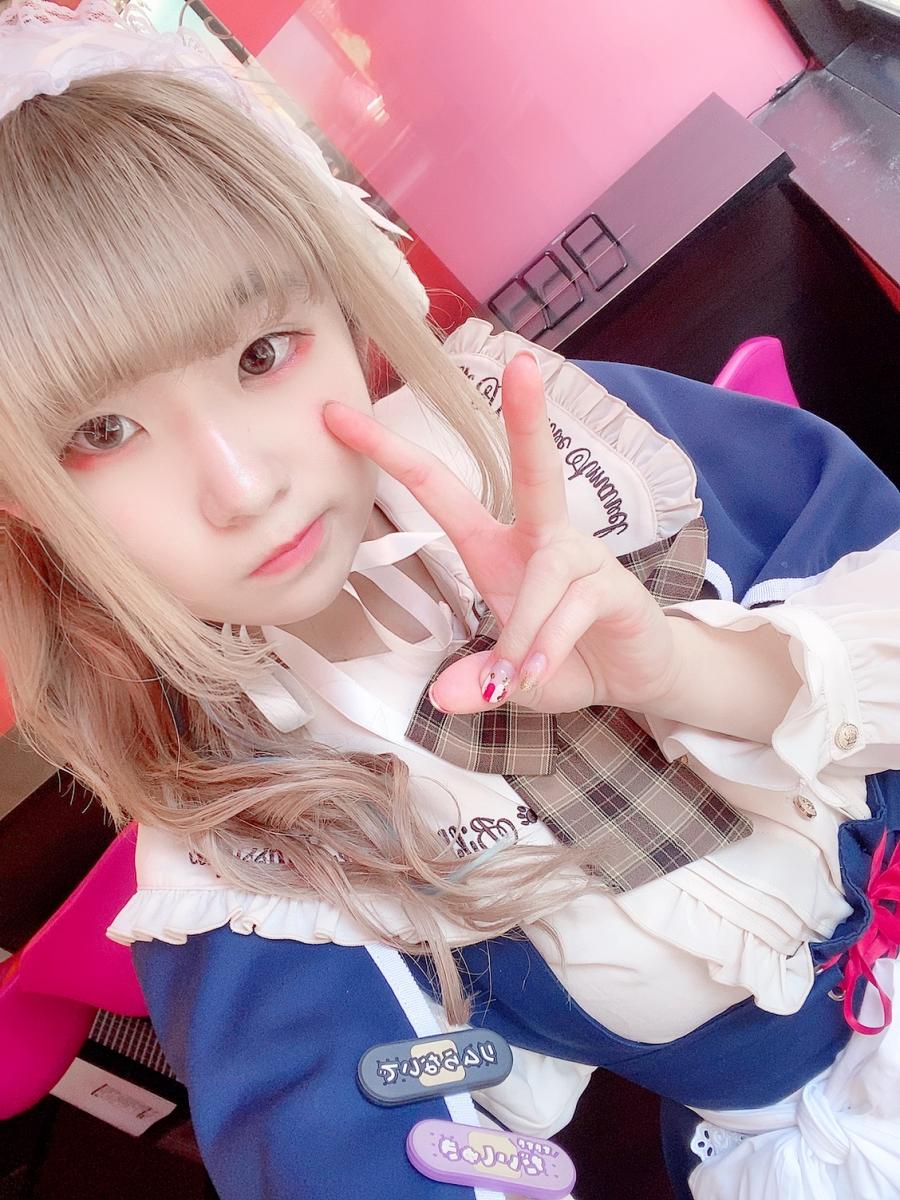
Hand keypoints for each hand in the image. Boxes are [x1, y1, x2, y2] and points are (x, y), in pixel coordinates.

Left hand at [323, 353, 679, 715]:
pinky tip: (536, 674)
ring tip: (515, 677)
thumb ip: (475, 683)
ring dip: (522, 634)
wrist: (632, 677)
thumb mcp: (506, 679)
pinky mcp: (614, 587)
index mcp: (497, 547)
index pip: (438, 488)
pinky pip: (571, 609)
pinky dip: (545, 647)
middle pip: (537, 469)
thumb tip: (442, 698)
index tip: (339, 415)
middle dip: (528, 417)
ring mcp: (583, 558)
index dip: (389, 452)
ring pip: (545, 575)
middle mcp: (541, 539)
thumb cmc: (560, 659)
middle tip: (523, 363)